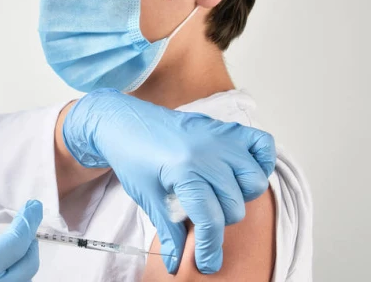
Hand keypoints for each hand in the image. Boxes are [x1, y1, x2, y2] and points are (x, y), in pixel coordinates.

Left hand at [62, 89, 275, 273]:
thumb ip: (169, 231)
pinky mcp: (226, 127)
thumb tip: (176, 263)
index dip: (209, 249)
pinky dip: (260, 162)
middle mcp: (209, 153)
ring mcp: (221, 137)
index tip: (207, 264)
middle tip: (199, 216)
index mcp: (185, 171)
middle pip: (235, 206)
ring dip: (240, 195)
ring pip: (254, 181)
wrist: (123, 122)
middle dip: (219, 221)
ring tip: (216, 195)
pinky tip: (239, 173)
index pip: (211, 221)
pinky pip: (263, 145)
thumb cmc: (132, 157)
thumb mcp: (148, 197)